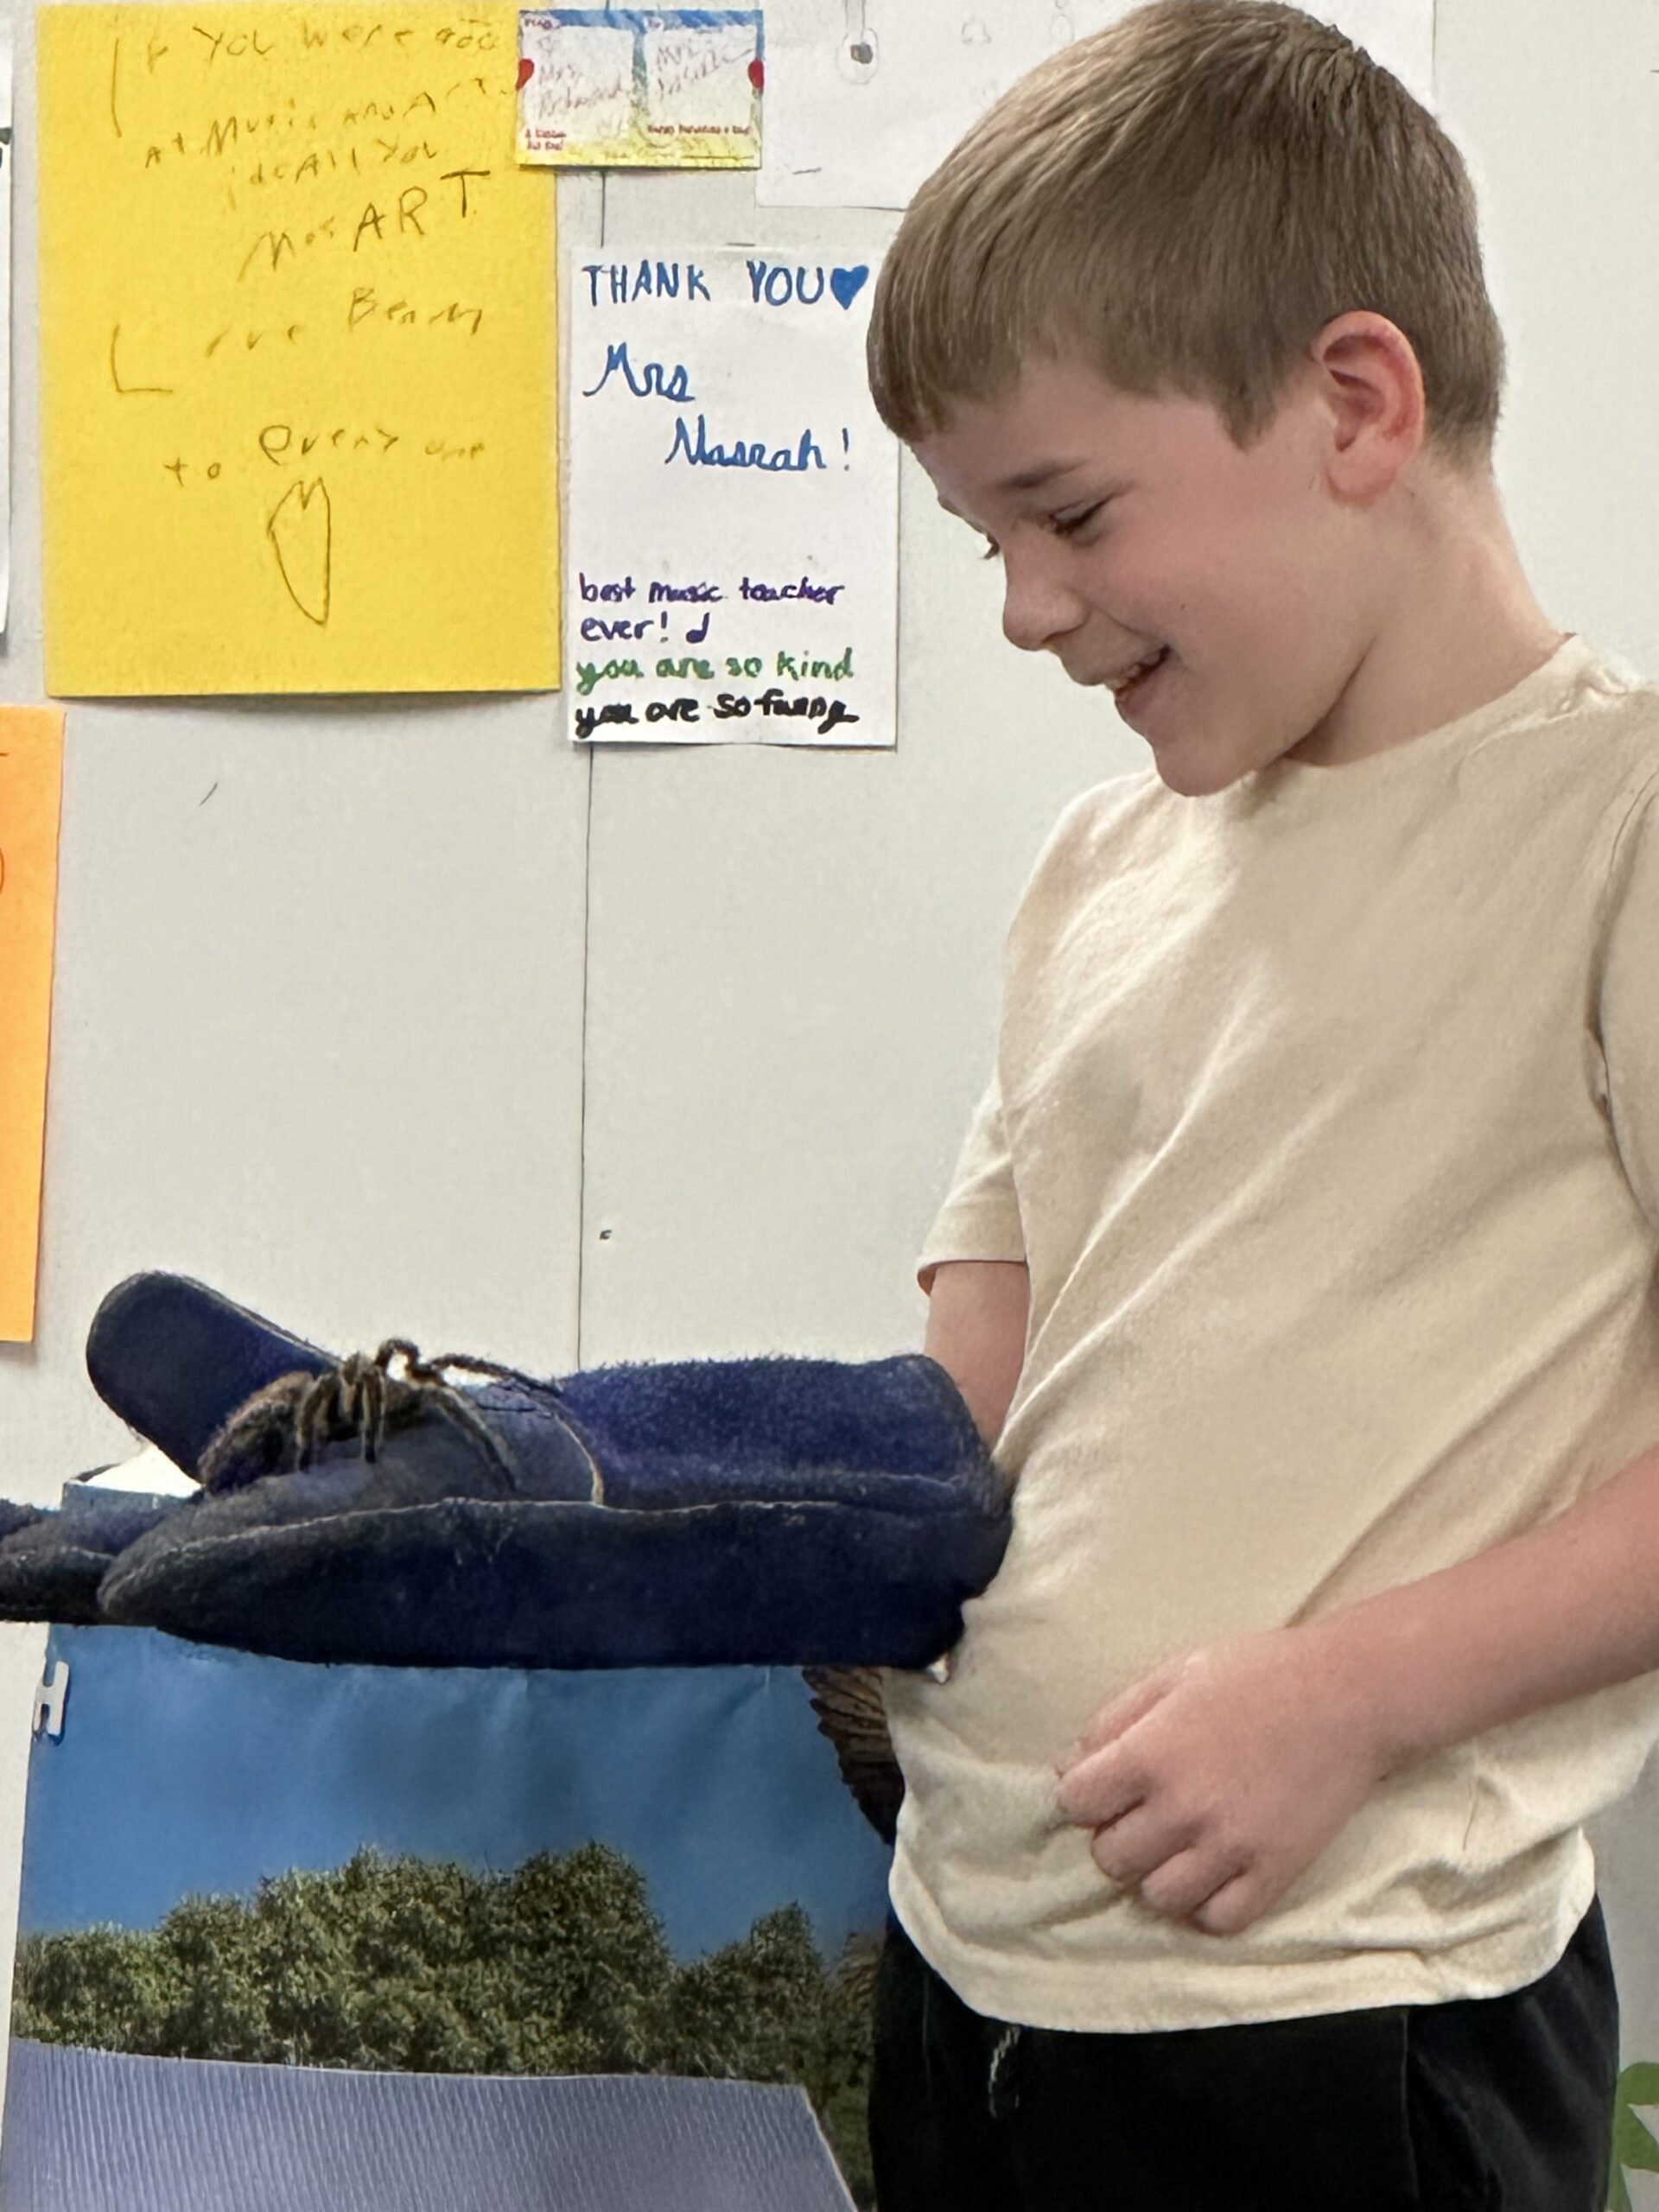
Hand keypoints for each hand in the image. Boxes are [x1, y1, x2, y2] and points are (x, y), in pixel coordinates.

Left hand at [1053, 1624, 1393, 1937]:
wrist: (1349, 1696)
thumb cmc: (1257, 1674)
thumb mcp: (1173, 1674)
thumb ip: (1114, 1719)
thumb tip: (1069, 1766)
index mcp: (1151, 1753)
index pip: (1075, 1803)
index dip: (1084, 1794)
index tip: (1104, 1786)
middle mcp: (1183, 1807)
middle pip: (1110, 1857)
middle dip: (1117, 1835)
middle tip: (1145, 1813)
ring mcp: (1230, 1846)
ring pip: (1158, 1896)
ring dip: (1159, 1874)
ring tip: (1179, 1845)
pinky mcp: (1274, 1873)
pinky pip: (1219, 1920)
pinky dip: (1209, 1904)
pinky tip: (1215, 1871)